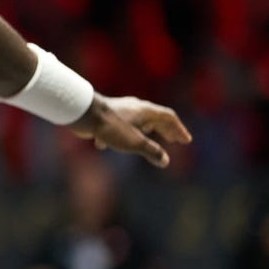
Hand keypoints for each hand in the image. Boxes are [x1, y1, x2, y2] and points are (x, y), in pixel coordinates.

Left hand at [70, 93, 191, 167]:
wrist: (82, 113)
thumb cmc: (110, 127)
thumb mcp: (135, 142)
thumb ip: (151, 151)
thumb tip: (165, 161)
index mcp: (145, 110)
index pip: (168, 117)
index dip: (178, 130)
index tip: (186, 141)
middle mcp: (134, 108)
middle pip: (154, 118)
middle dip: (165, 130)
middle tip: (174, 140)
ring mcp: (120, 110)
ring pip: (137, 121)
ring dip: (146, 132)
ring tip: (149, 141)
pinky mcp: (106, 116)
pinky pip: (120, 126)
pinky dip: (124, 136)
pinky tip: (112, 146)